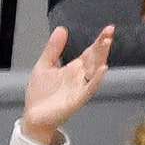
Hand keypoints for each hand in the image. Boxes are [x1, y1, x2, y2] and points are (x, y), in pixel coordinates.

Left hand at [19, 25, 111, 144]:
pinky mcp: (78, 98)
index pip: (90, 52)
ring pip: (94, 69)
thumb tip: (62, 29)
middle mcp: (81, 76)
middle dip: (102, 45)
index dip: (99, 40)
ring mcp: (81, 87)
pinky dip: (97, 78)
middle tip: (110, 32)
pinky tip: (102, 69)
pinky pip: (90, 87)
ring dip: (101, 56)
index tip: (108, 29)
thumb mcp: (45, 65)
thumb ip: (54, 48)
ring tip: (107, 43)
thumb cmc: (42, 94)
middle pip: (95, 58)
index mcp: (74, 68)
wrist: (35, 115)